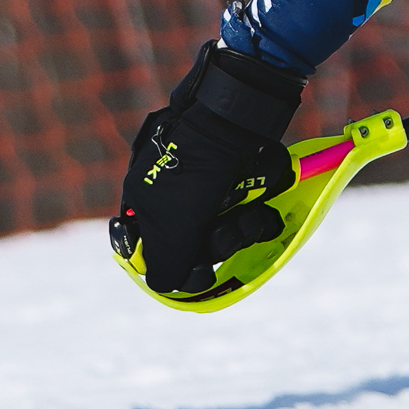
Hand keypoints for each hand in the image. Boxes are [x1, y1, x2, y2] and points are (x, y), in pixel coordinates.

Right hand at [114, 41, 302, 293]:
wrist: (237, 121)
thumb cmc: (195, 169)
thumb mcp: (172, 221)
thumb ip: (166, 262)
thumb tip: (165, 287)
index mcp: (148, 206)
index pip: (159, 254)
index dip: (180, 265)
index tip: (197, 270)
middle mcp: (179, 204)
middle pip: (198, 252)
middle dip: (217, 243)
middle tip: (220, 224)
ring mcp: (213, 197)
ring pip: (229, 240)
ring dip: (241, 230)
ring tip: (245, 209)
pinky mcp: (245, 191)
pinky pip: (253, 223)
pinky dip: (259, 219)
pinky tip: (259, 206)